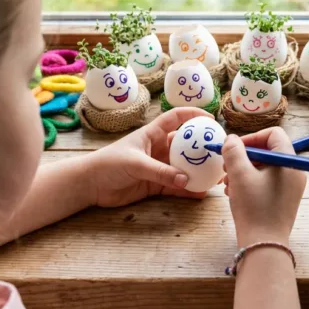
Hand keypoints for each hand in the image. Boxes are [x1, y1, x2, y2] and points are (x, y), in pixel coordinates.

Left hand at [84, 108, 211, 206]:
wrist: (90, 185)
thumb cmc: (109, 163)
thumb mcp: (136, 164)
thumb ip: (161, 172)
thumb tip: (185, 179)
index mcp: (153, 133)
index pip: (177, 118)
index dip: (194, 115)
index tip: (211, 120)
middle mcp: (159, 148)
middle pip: (185, 144)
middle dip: (202, 147)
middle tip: (219, 153)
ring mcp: (158, 167)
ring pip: (183, 167)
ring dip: (198, 171)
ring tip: (215, 176)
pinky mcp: (155, 184)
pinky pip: (176, 186)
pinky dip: (187, 190)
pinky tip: (200, 193)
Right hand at [221, 127, 306, 246]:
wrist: (264, 245)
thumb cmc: (254, 208)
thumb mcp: (239, 175)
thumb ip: (234, 152)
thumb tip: (231, 138)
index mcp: (288, 161)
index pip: (273, 134)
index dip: (251, 138)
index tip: (233, 150)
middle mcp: (294, 171)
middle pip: (268, 151)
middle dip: (244, 157)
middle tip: (225, 167)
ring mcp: (291, 186)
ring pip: (265, 167)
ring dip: (243, 171)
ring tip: (226, 183)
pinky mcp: (284, 199)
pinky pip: (267, 182)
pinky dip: (250, 182)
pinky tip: (233, 193)